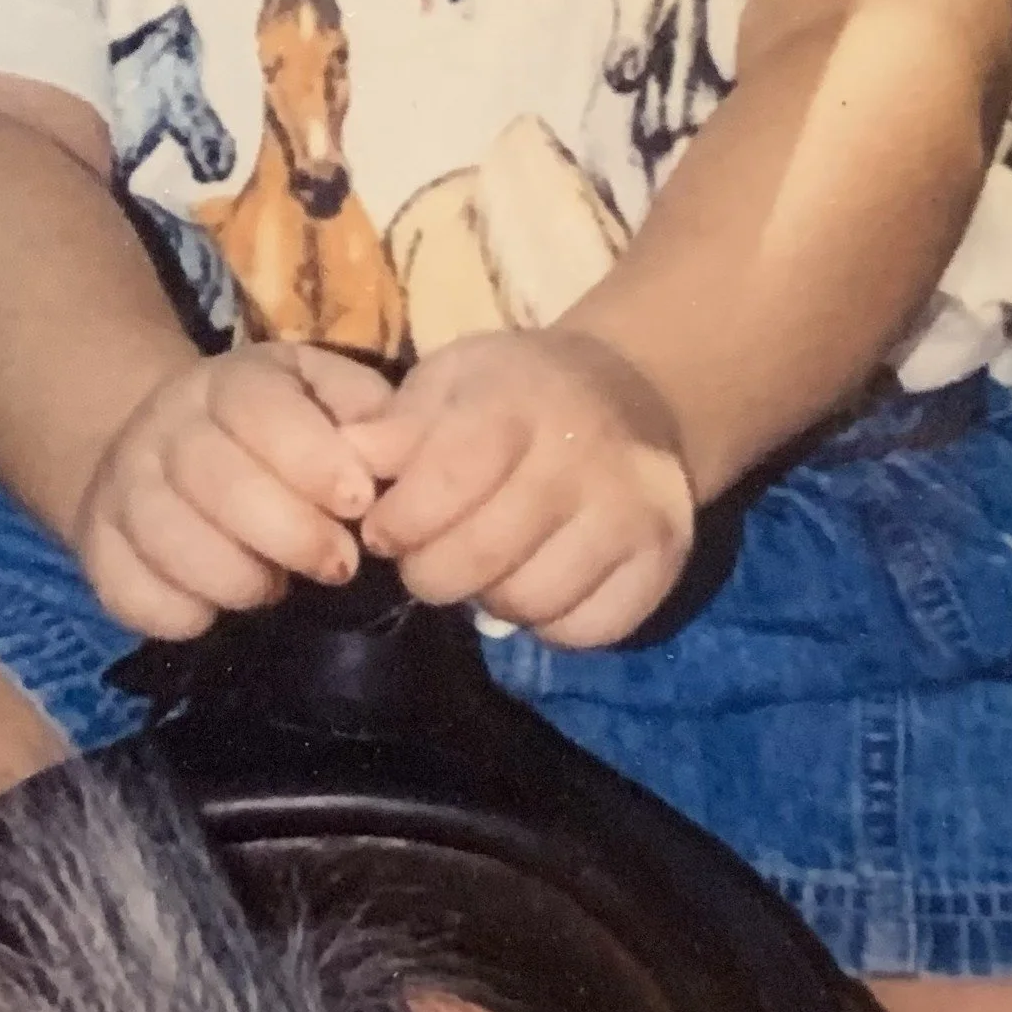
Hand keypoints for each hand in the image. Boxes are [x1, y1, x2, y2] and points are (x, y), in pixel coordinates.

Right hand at [74, 343, 393, 639]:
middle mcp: (165, 424)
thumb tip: (393, 456)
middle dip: (288, 532)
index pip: (260, 409)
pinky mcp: (96, 546)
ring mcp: (122, 484)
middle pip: (214, 477)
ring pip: (166, 537)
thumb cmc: (278, 428)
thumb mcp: (326, 395)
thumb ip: (367, 413)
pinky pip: (128, 593)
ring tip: (274, 588)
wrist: (169, 444)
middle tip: (338, 565)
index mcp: (230, 381)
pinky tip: (215, 609)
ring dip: (235, 579)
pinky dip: (179, 614)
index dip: (312, 459)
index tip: (358, 505)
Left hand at [347, 329, 693, 647]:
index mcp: (520, 399)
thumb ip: (396, 426)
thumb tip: (347, 463)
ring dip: (489, 599)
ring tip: (484, 565)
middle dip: (431, 572)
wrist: (632, 393)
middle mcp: (585, 454)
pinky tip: (536, 580)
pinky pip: (585, 631)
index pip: (448, 479)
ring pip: (532, 602)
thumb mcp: (450, 381)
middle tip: (425, 559)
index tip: (382, 530)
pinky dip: (548, 623)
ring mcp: (632, 510)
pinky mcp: (663, 560)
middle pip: (484, 556)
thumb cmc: (516, 390)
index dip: (400, 521)